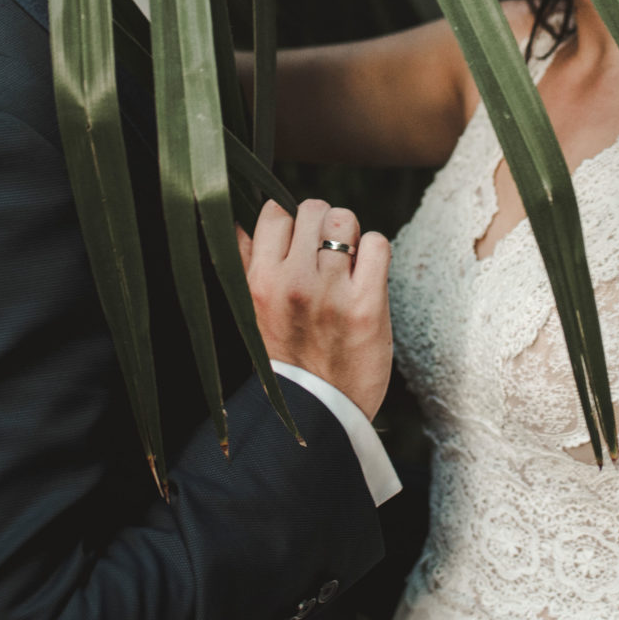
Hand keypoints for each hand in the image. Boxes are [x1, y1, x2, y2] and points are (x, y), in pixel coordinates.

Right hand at [236, 199, 392, 419]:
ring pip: (345, 220)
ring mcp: (330, 292)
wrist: (320, 410)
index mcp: (259, 281)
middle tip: (327, 255)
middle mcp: (292, 282)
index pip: (275, 211)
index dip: (292, 222)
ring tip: (348, 263)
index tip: (299, 244)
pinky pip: (377, 243)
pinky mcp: (367, 304)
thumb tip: (241, 216)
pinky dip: (375, 253)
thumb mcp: (254, 308)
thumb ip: (246, 262)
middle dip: (323, 226)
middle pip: (314, 209)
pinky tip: (368, 276)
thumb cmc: (289, 353)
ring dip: (350, 236)